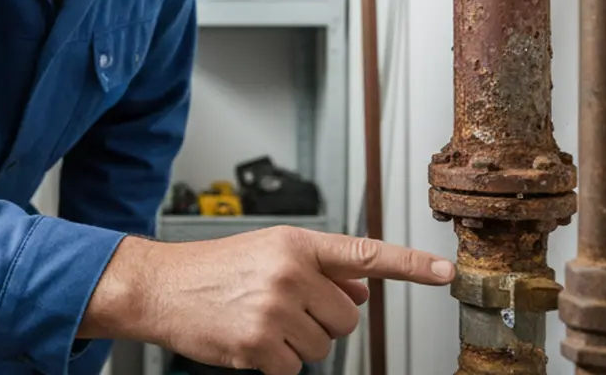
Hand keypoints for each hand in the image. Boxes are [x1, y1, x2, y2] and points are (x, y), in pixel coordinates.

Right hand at [80, 226, 453, 374]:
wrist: (161, 287)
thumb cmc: (213, 269)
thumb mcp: (268, 252)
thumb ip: (318, 268)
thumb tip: (359, 290)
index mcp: (297, 243)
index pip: (366, 254)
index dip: (411, 265)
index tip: (445, 273)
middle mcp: (291, 272)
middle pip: (347, 318)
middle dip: (323, 322)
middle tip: (285, 311)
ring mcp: (276, 308)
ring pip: (323, 347)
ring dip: (298, 344)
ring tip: (261, 322)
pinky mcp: (260, 343)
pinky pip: (295, 368)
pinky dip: (276, 364)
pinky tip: (250, 342)